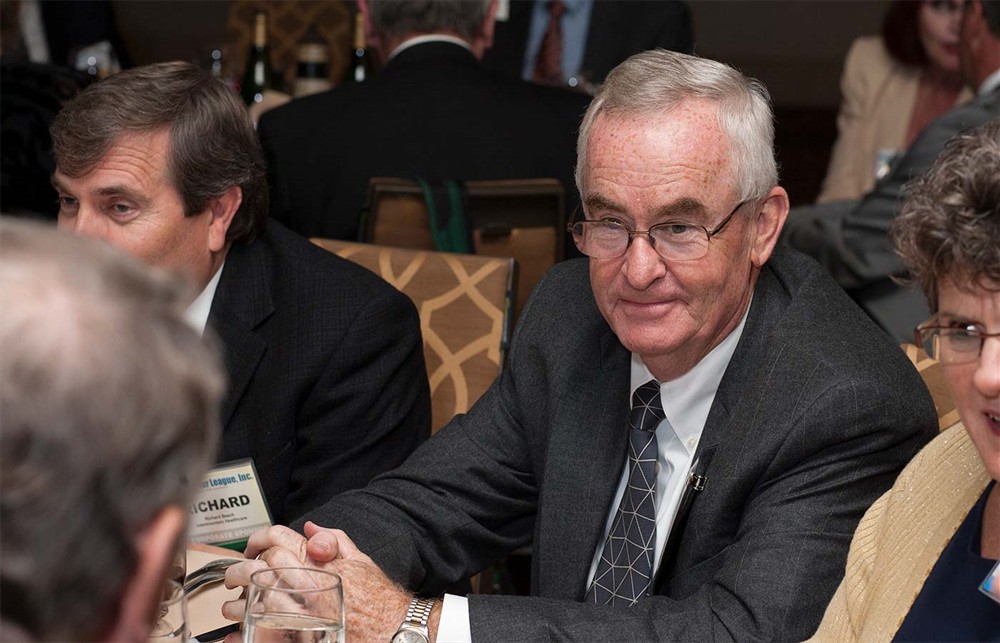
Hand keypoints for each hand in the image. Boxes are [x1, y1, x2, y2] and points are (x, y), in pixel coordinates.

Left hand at [220, 523, 426, 641]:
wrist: (394, 629)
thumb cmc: (379, 598)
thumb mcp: (361, 561)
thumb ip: (335, 540)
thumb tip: (311, 529)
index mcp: (321, 563)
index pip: (278, 541)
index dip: (258, 541)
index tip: (251, 549)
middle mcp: (311, 586)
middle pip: (261, 569)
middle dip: (240, 571)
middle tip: (233, 577)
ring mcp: (305, 613)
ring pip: (256, 601)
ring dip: (239, 603)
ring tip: (233, 605)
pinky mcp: (302, 636)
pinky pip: (266, 632)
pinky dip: (249, 631)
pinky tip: (242, 630)